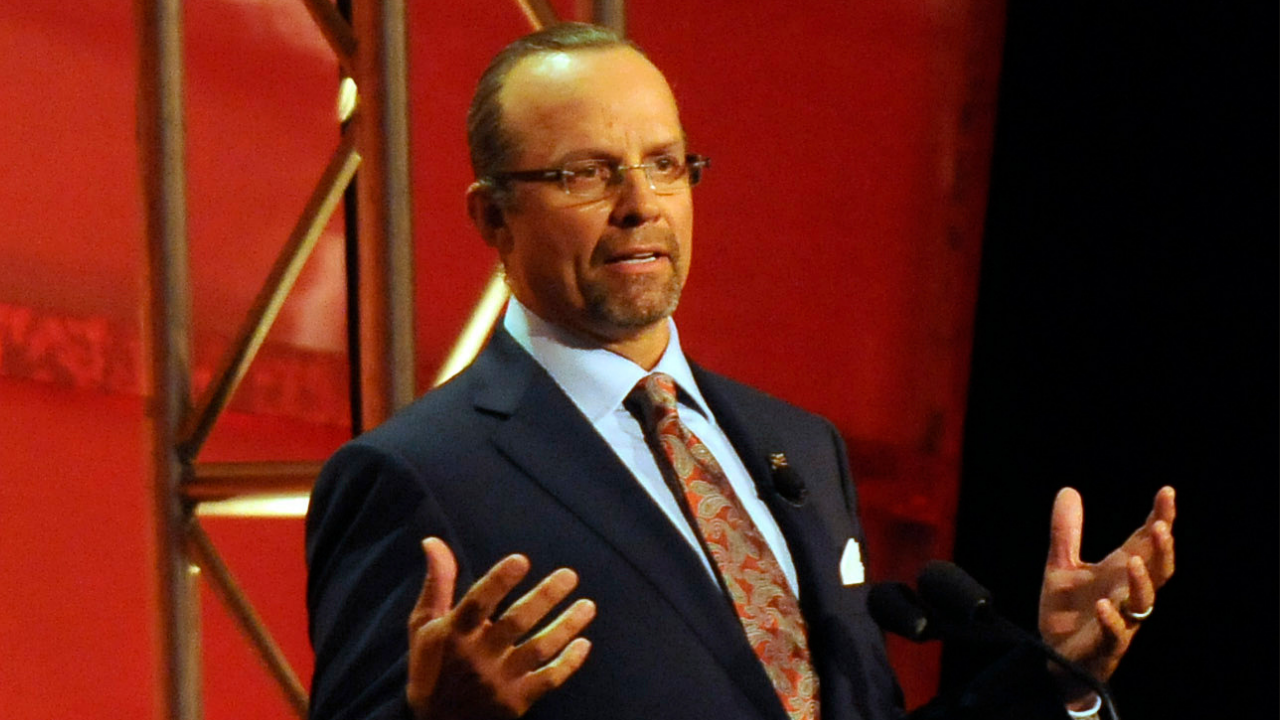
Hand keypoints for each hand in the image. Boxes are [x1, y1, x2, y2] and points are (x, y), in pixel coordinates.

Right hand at [405, 538, 595, 719]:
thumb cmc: (432, 666)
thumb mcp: (425, 625)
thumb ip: (437, 583)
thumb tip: (433, 541)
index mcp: (454, 634)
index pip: (478, 604)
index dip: (498, 582)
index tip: (521, 560)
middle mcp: (477, 657)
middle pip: (516, 623)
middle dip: (545, 597)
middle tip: (570, 575)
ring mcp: (499, 681)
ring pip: (539, 649)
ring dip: (566, 626)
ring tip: (588, 605)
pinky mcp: (516, 701)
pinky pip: (548, 680)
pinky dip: (569, 663)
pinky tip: (584, 643)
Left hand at [1038, 486, 1174, 696]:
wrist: (1056, 657)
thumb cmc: (1069, 611)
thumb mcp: (1061, 565)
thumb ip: (1066, 531)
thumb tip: (1068, 490)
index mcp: (1119, 571)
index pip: (1145, 542)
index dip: (1160, 518)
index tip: (1167, 492)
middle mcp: (1126, 593)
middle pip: (1158, 569)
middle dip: (1161, 549)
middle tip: (1161, 526)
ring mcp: (1121, 619)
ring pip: (1143, 601)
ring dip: (1142, 582)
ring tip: (1134, 561)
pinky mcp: (1105, 644)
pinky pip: (1114, 633)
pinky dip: (1112, 619)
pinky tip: (1106, 605)